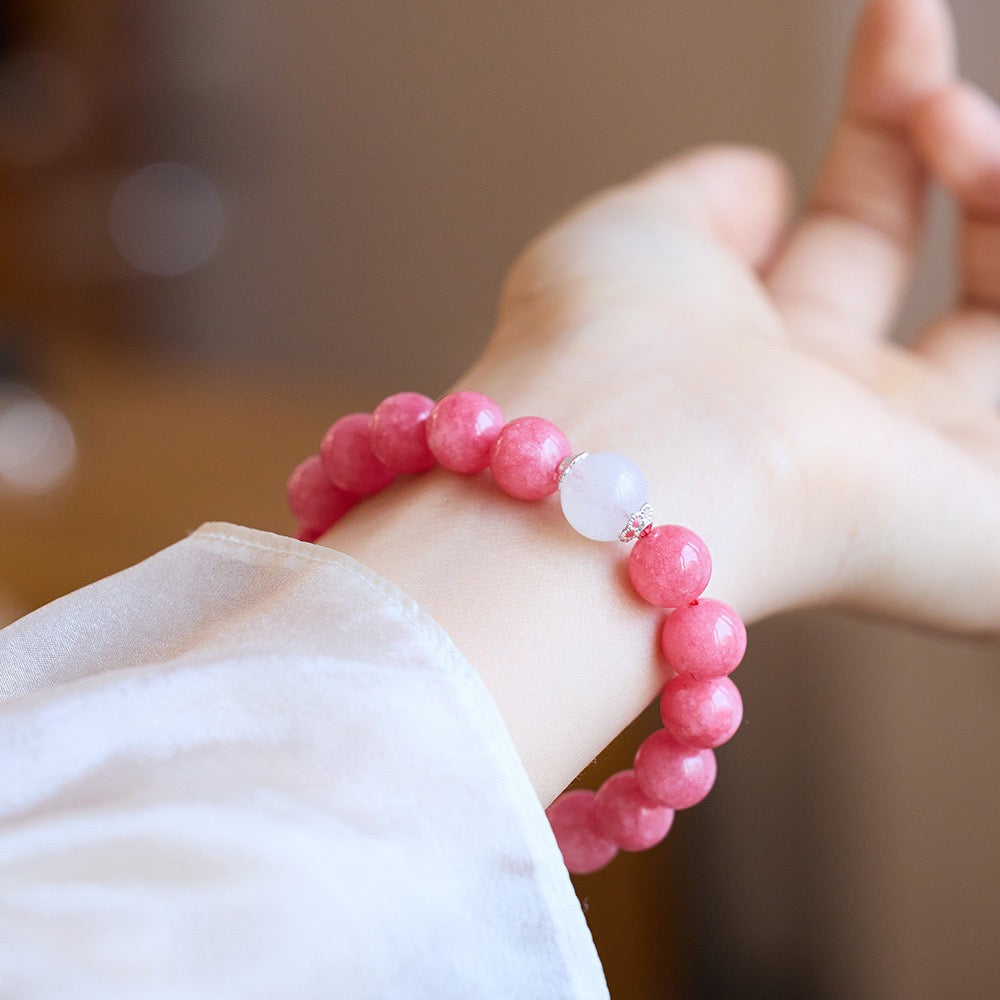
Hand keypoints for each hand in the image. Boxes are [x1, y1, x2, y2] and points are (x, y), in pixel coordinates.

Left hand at [326, 0, 999, 798]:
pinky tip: (987, 180)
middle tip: (926, 56)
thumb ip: (702, 203)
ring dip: (991, 194)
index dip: (885, 120)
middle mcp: (835, 416)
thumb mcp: (630, 241)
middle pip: (930, 266)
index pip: (849, 231)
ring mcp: (911, 470)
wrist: (632, 474)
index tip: (896, 14)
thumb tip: (763, 183)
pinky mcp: (976, 525)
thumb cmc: (601, 352)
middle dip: (942, 137)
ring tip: (949, 124)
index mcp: (754, 359)